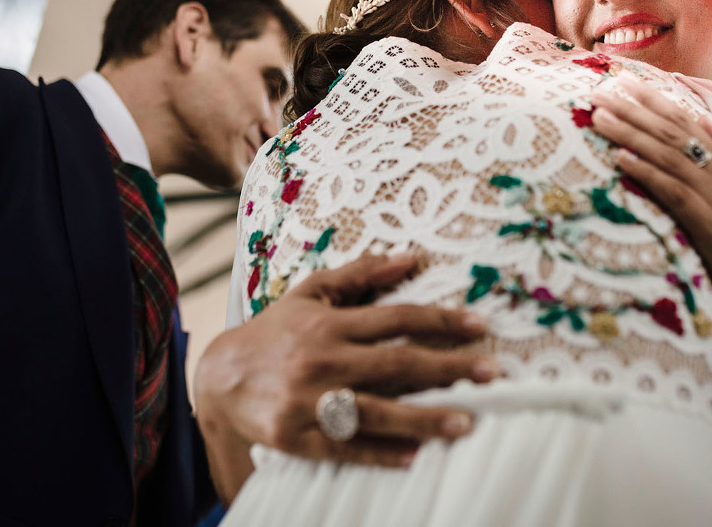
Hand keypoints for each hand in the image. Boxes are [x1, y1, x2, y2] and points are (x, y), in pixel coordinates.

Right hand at [194, 253, 496, 499]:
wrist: (220, 377)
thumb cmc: (275, 331)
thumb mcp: (311, 292)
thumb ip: (361, 274)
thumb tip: (412, 256)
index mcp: (328, 322)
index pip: (395, 319)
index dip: (440, 321)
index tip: (479, 326)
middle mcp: (321, 360)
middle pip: (395, 365)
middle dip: (448, 368)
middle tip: (491, 374)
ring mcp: (308, 401)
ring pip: (376, 410)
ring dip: (425, 418)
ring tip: (467, 422)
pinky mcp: (296, 437)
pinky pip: (344, 447)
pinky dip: (379, 453)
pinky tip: (413, 456)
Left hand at [588, 76, 711, 334]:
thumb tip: (704, 119)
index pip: (687, 121)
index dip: (655, 99)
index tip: (622, 80)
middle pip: (674, 132)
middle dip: (635, 109)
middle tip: (599, 91)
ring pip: (671, 156)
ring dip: (632, 134)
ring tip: (600, 118)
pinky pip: (677, 193)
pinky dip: (648, 173)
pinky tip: (622, 160)